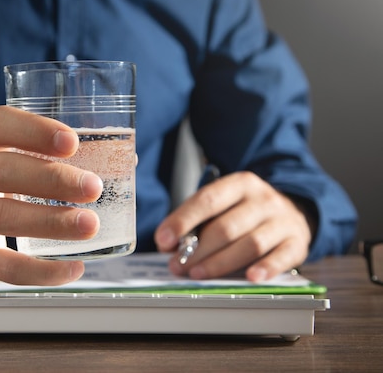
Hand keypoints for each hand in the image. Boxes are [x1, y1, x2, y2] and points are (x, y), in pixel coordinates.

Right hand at [0, 106, 102, 285]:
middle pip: (4, 172)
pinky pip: (3, 266)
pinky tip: (72, 268)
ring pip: (4, 216)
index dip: (33, 131)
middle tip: (93, 186)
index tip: (70, 141)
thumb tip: (124, 162)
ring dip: (51, 222)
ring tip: (89, 225)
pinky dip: (39, 271)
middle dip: (52, 180)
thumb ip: (40, 152)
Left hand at [154, 171, 311, 281]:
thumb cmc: (245, 212)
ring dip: (220, 263)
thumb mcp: (222, 206)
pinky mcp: (297, 242)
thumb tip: (168, 245)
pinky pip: (282, 257)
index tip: (163, 240)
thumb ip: (196, 222)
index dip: (182, 221)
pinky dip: (265, 268)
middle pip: (226, 227)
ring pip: (250, 244)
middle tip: (176, 265)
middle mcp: (263, 199)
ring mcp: (282, 221)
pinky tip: (249, 278)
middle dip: (197, 250)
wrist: (292, 211)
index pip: (207, 200)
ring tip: (197, 274)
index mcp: (239, 184)